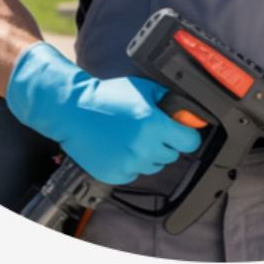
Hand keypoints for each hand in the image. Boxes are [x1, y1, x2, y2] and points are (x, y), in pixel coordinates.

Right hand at [4, 43, 202, 184]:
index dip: (187, 134)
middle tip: (150, 130)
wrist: (73, 111)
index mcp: (155, 126)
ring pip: (154, 166)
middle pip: (172, 154)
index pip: (190, 142)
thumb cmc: (107, 97)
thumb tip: (187, 112)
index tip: (181, 131)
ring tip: (132, 138)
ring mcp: (129, 164)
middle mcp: (144, 148)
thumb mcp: (144, 89)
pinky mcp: (115, 174)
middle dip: (166, 142)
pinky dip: (131, 163)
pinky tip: (119, 147)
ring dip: (149, 154)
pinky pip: (134, 173)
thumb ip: (168, 100)